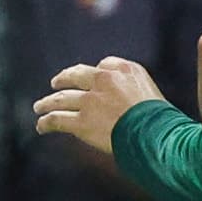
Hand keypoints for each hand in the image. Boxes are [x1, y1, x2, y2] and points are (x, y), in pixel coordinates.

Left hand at [32, 56, 162, 160]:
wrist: (157, 135)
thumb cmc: (161, 120)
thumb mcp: (152, 92)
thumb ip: (132, 86)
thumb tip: (118, 94)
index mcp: (125, 69)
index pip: (103, 65)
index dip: (94, 74)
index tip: (88, 80)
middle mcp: (105, 80)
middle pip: (76, 76)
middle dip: (63, 79)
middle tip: (55, 83)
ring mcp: (91, 101)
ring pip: (61, 99)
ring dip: (47, 103)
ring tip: (39, 107)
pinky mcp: (82, 121)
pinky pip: (57, 119)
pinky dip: (46, 123)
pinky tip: (41, 126)